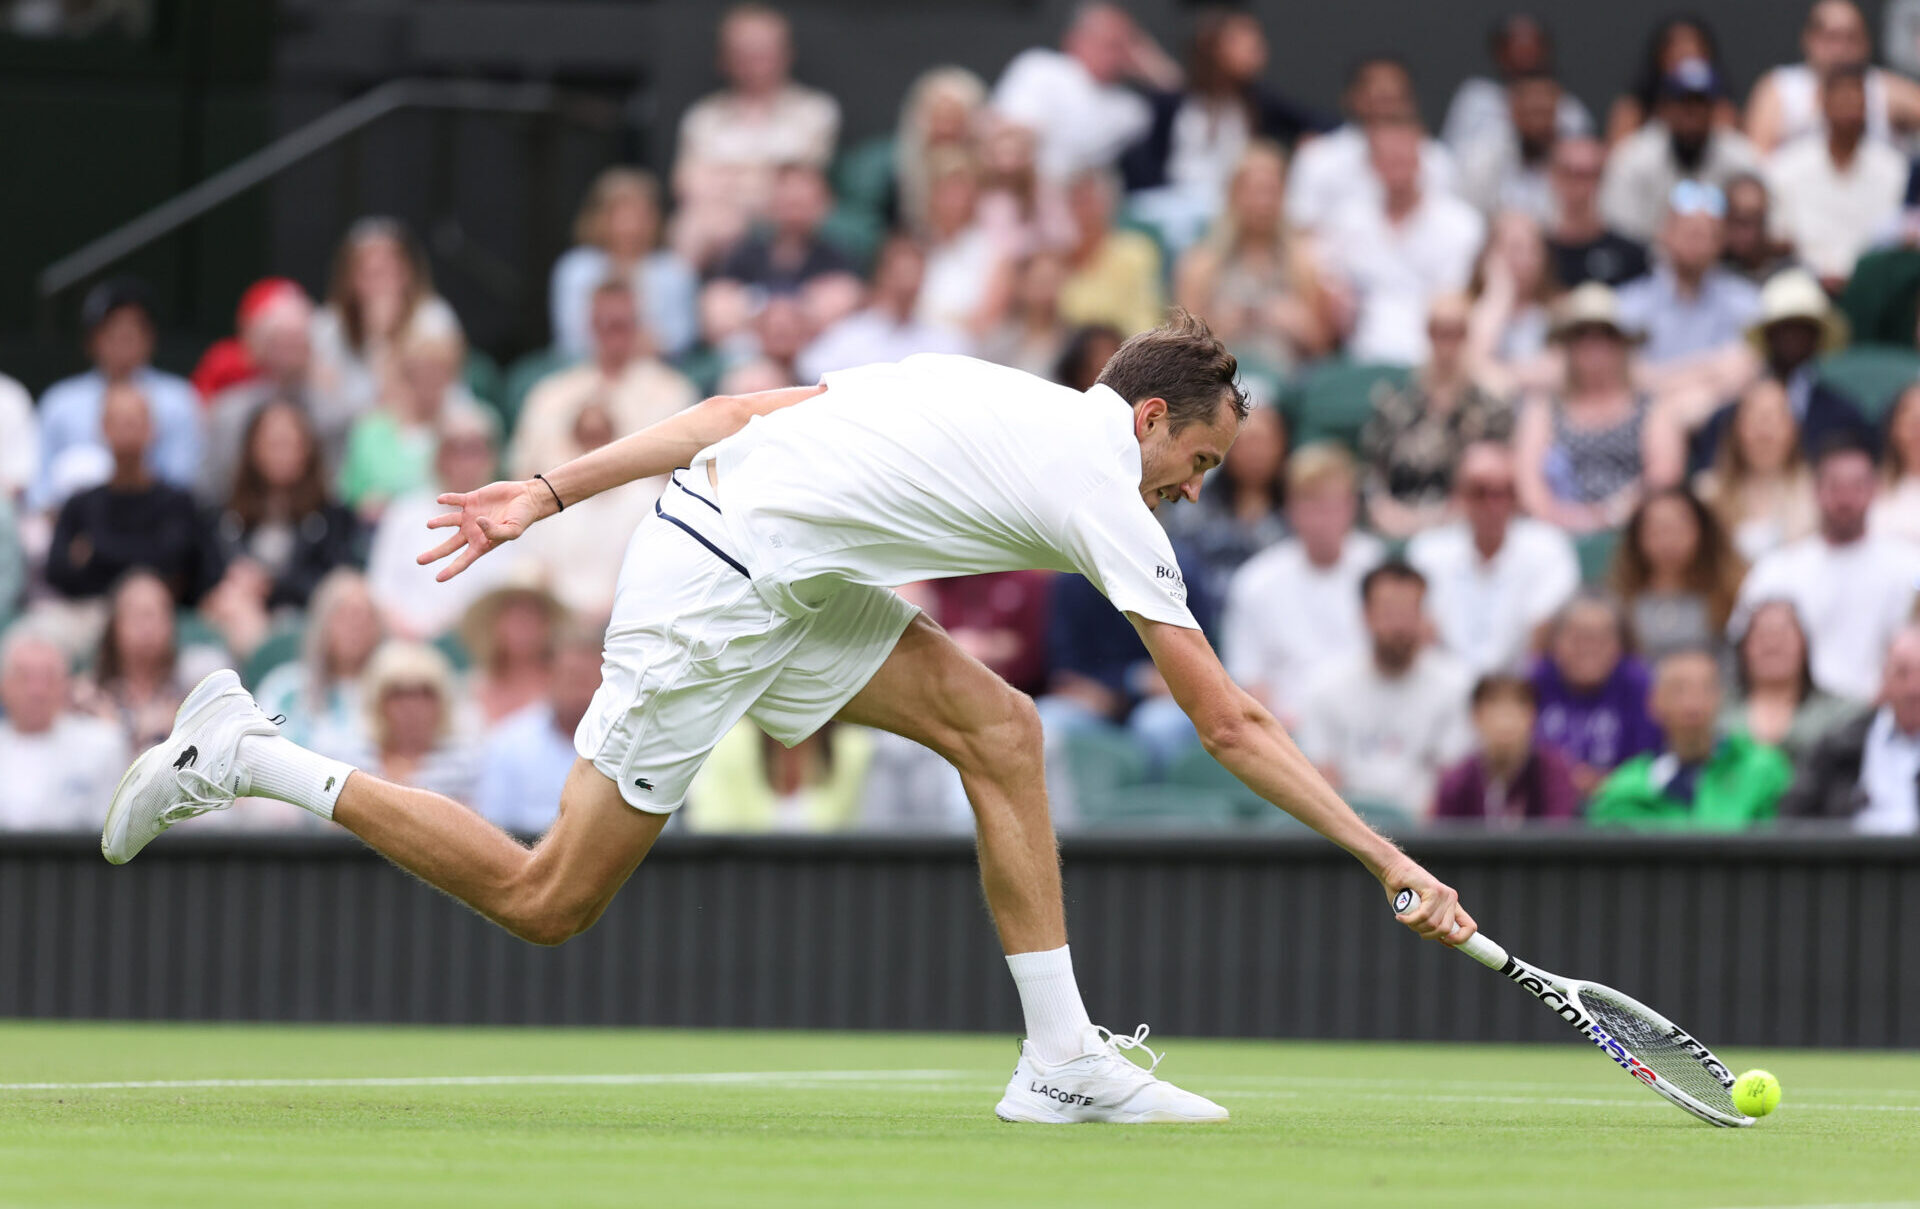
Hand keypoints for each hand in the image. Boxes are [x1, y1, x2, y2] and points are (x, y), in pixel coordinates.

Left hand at [417, 479, 546, 581]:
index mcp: (482, 543)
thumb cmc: (522, 518)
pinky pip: (455, 500)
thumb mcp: (513, 530)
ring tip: (430, 525)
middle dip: (434, 553)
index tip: (438, 578)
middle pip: (449, 546)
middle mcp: (472, 531)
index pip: (464, 560)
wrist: (526, 498)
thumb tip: (477, 522)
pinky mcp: (471, 500)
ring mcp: (470, 516)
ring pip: (448, 521)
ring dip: (439, 522)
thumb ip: (496, 531)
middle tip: (419, 561)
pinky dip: (447, 499)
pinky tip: (441, 500)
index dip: (451, 570)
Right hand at [1382, 858, 1477, 946]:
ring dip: (1415, 926)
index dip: (1461, 939)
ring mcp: (1444, 894)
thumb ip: (1435, 926)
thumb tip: (1450, 944)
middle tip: (1414, 927)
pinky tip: (1401, 917)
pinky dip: (1409, 919)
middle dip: (1427, 934)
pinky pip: (1424, 915)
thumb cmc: (1404, 891)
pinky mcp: (1434, 890)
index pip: (1470, 927)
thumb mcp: (1423, 913)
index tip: (1445, 941)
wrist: (1393, 870)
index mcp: (1452, 906)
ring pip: (1432, 924)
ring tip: (1405, 918)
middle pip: (1446, 930)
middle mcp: (1452, 899)